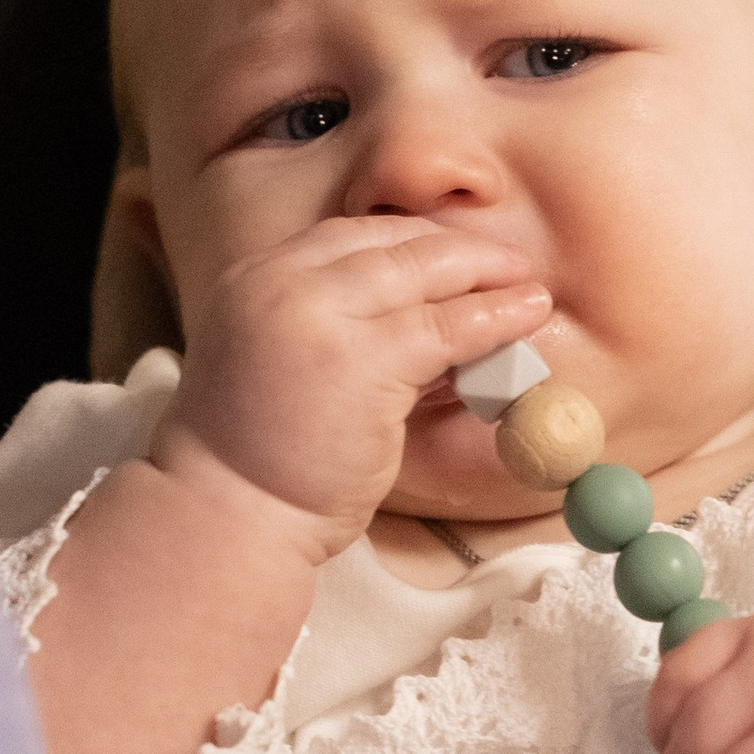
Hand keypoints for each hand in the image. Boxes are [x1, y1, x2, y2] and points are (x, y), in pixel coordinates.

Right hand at [153, 210, 548, 560]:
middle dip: (458, 250)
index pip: (348, 238)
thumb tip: (430, 323)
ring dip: (487, 277)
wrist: (226, 515)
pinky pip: (447, 327)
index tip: (453, 255)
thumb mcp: (283, 368)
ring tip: (527, 288)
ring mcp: (321, 315)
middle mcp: (283, 281)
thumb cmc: (255, 461)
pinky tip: (524, 317)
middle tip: (507, 263)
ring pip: (425, 275)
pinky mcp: (364, 359)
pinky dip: (493, 318)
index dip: (410, 242)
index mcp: (256, 278)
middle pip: (390, 244)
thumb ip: (338, 333)